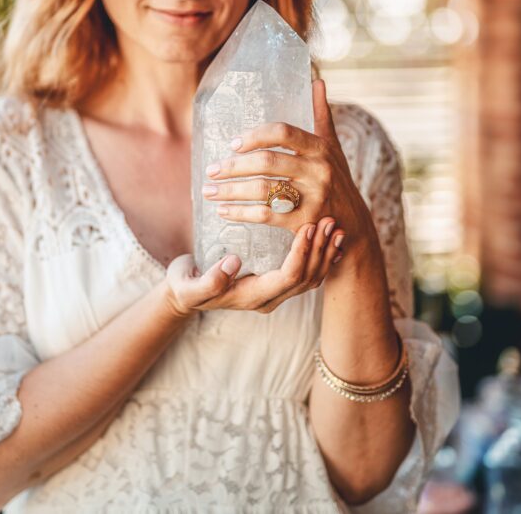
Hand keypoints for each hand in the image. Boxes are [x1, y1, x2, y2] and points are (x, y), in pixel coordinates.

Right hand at [164, 215, 343, 315]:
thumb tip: (232, 264)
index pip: (288, 278)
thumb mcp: (189, 286)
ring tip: (334, 224)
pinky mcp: (277, 280)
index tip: (307, 227)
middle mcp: (270, 298)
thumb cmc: (186, 286)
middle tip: (329, 220)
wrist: (186, 293)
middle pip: (307, 278)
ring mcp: (275, 291)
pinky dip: (320, 253)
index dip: (301, 254)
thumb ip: (208, 281)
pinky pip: (307, 271)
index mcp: (253, 298)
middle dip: (320, 250)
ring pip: (312, 276)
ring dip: (325, 251)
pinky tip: (327, 235)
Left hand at [201, 78, 374, 253]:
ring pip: (262, 190)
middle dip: (233, 166)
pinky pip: (265, 215)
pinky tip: (223, 211)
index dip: (255, 136)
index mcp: (320, 148)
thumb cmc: (337, 179)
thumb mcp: (333, 147)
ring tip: (209, 191)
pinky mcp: (304, 221)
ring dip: (230, 191)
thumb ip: (322, 115)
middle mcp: (318, 171)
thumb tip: (317, 81)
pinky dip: (241, 213)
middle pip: (266, 163)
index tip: (233, 143)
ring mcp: (312, 197)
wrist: (351, 223)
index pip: (283, 132)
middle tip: (211, 170)